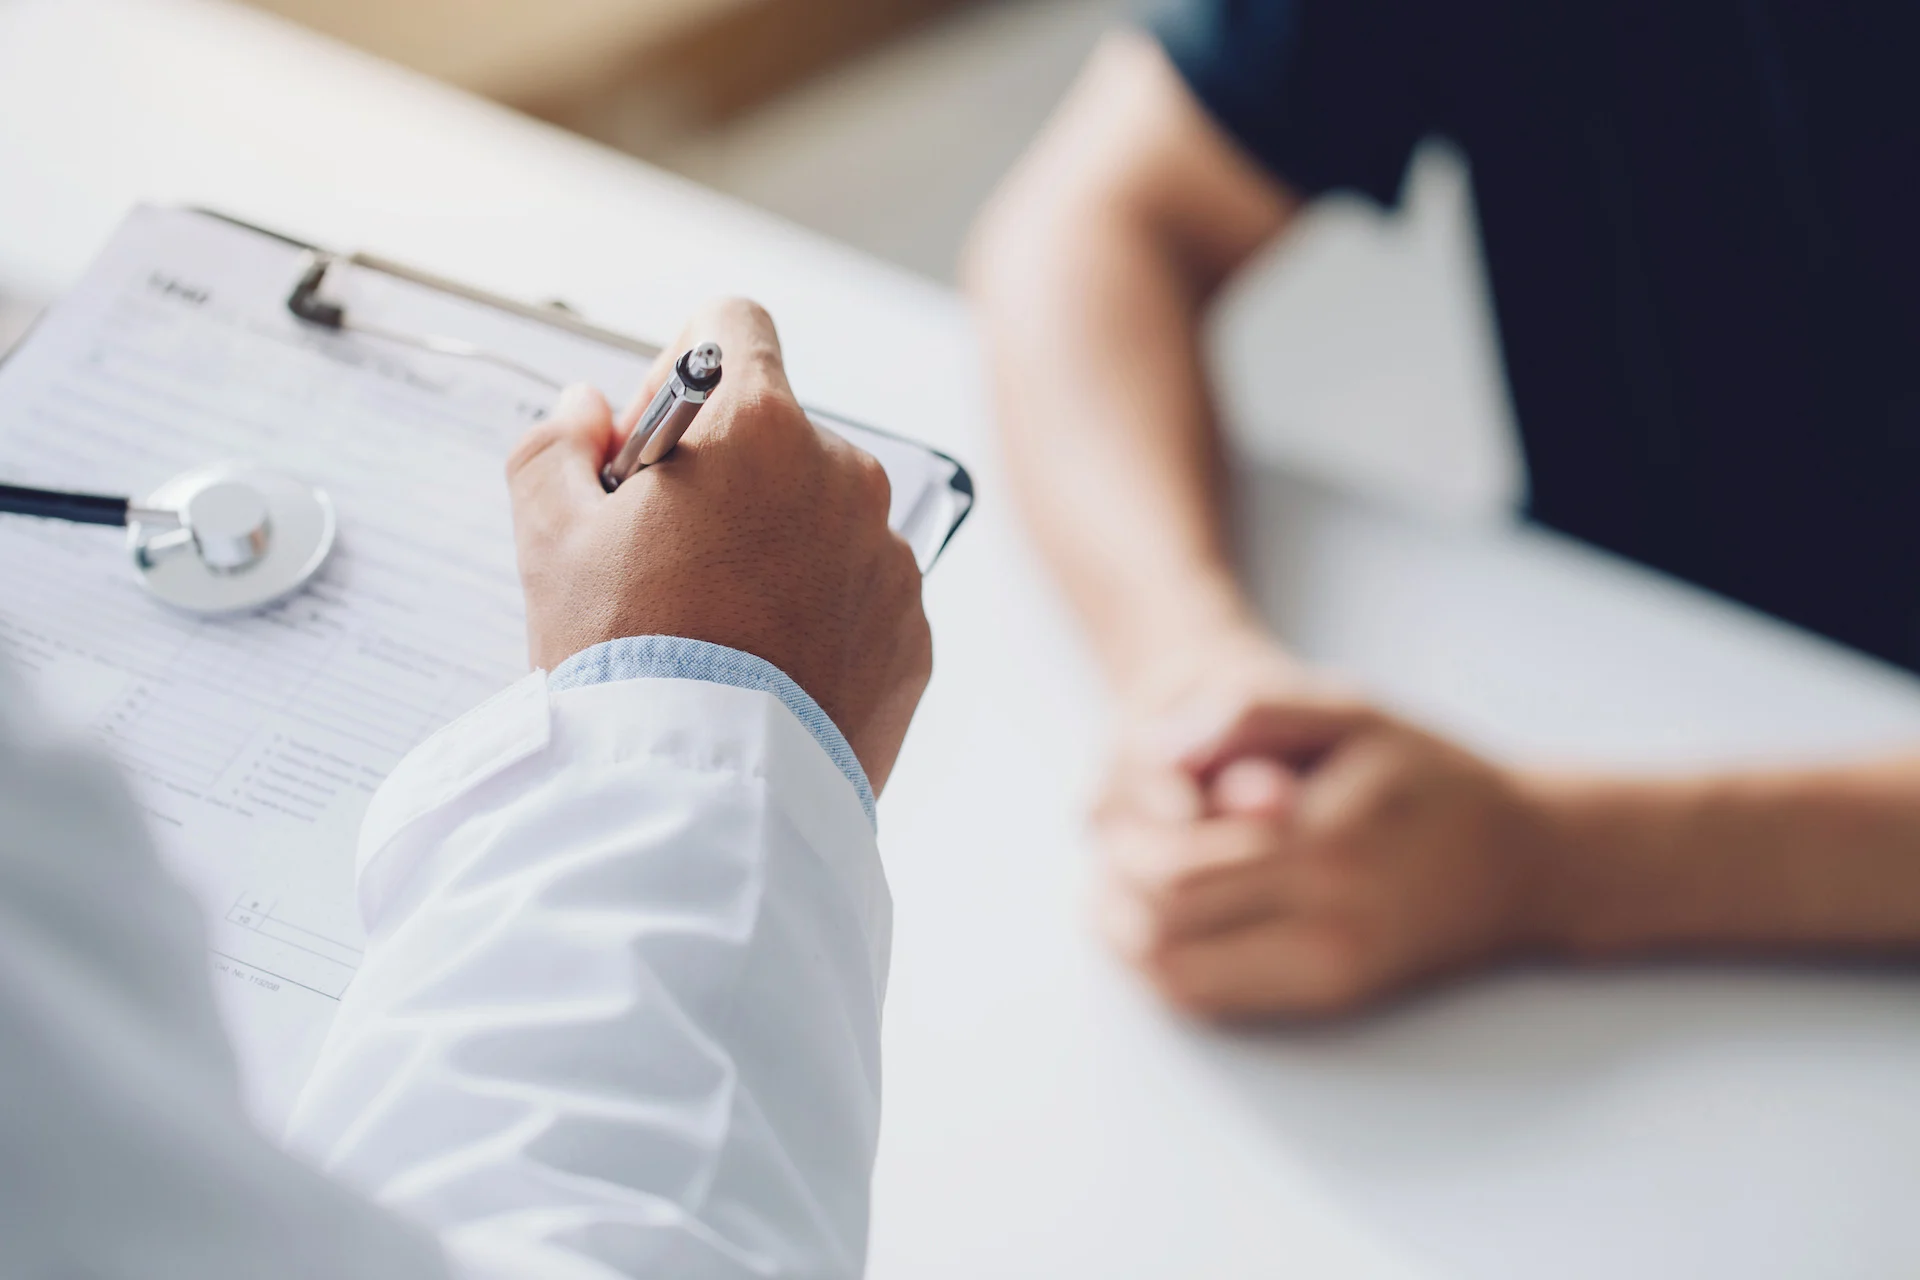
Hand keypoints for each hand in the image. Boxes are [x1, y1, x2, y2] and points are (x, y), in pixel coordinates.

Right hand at [505, 298, 931, 792]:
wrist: (704, 791)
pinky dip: (819, 618)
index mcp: (761, 425)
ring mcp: (889, 557)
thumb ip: (554, 443)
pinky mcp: (914, 633)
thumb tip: (586, 411)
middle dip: (725, 479)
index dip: (678, 374)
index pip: (731, 326)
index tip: (651, 452)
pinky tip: (764, 671)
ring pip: (822, 520)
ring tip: (717, 632)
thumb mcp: (548, 536)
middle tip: (666, 562)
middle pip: (777, 436)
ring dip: (776, 550)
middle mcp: (845, 474)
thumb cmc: (626, 658)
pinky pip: (860, 597)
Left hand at [1095, 644, 1548, 1018]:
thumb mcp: (1349, 712)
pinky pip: (1212, 998)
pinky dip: (1163, 961)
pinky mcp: (1327, 1000)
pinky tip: (1156, 916)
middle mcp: (1327, 926)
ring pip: (1177, 977)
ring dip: (1125, 932)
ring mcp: (1327, 975)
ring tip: (1117, 880)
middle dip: (1116, 882)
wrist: (1527, 864)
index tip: (1119, 797)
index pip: (1175, 866)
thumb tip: (1157, 748)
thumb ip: (1250, 715)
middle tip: (1107, 839)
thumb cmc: (1431, 775)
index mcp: (1327, 845)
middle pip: (1164, 927)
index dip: (1125, 837)